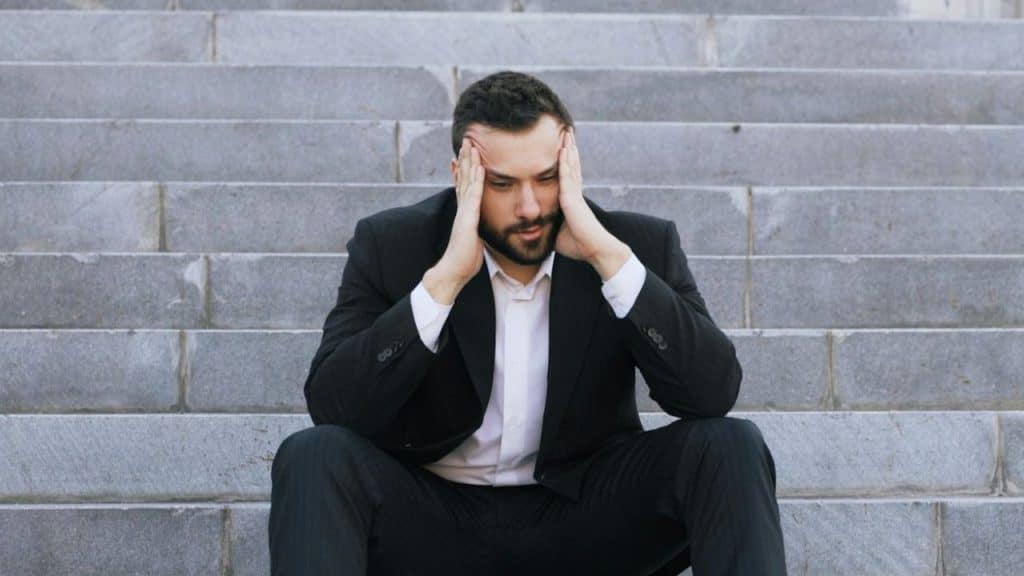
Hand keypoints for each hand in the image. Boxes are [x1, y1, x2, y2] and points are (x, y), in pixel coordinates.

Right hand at [438, 137, 484, 283]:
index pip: (465, 185)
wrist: (454, 271)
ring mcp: (463, 212)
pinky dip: (475, 179)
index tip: (468, 154)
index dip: (466, 169)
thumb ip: (477, 231)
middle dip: (465, 158)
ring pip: (466, 181)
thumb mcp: (474, 240)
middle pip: (463, 178)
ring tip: (471, 144)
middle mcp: (462, 208)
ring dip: (469, 162)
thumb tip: (481, 232)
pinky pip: (472, 195)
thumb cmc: (465, 260)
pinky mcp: (466, 219)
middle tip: (467, 140)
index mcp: (465, 212)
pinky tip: (479, 166)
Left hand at [554, 127, 630, 279]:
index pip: (567, 174)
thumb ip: (549, 225)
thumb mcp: (557, 232)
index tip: (562, 146)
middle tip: (566, 131)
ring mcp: (575, 194)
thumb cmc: (578, 245)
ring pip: (571, 165)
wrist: (594, 250)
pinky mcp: (573, 199)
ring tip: (566, 131)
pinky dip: (565, 162)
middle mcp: (574, 193)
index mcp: (571, 200)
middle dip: (568, 148)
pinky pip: (568, 176)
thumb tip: (536, 228)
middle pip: (571, 164)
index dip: (565, 160)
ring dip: (568, 148)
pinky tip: (563, 149)